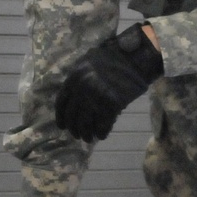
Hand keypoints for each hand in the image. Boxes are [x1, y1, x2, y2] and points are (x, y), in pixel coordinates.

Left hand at [55, 24, 163, 141]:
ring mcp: (96, 97)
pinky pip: (102, 125)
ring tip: (89, 138)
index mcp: (74, 77)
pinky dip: (101, 132)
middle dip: (74, 128)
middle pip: (73, 115)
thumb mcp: (88, 63)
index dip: (61, 116)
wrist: (134, 58)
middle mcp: (81, 88)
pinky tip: (102, 135)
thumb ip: (79, 80)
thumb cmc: (113, 59)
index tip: (62, 126)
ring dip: (86, 133)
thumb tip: (75, 100)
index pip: (61, 102)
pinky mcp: (111, 105)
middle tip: (77, 135)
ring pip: (85, 123)